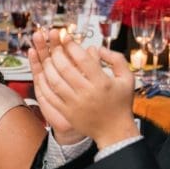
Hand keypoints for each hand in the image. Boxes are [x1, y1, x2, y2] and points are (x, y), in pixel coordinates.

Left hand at [28, 28, 136, 147]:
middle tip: (54, 45)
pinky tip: (42, 74)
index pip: (83, 59)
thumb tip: (97, 48)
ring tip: (47, 57)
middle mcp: (88, 93)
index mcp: (102, 83)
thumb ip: (116, 59)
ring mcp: (75, 104)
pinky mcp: (67, 113)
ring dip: (48, 67)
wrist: (114, 131)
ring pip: (55, 81)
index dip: (72, 45)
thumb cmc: (121, 103)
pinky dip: (44, 84)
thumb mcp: (127, 78)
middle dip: (57, 53)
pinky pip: (50, 96)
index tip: (66, 37)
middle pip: (66, 68)